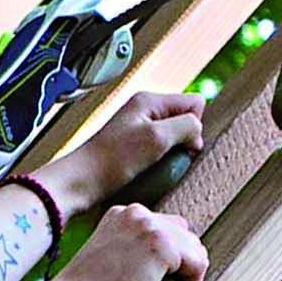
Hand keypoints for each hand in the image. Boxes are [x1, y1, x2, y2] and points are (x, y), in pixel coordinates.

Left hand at [42, 90, 202, 219]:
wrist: (82, 181)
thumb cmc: (114, 160)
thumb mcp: (157, 138)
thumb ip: (186, 125)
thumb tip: (198, 130)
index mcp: (150, 100)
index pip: (195, 103)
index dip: (195, 125)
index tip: (180, 145)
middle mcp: (145, 109)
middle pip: (185, 119)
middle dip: (185, 140)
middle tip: (167, 158)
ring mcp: (139, 127)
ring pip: (174, 136)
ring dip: (173, 153)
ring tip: (158, 167)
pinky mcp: (134, 145)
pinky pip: (161, 149)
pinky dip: (162, 161)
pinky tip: (152, 171)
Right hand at [46, 203, 206, 280]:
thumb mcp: (104, 261)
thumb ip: (122, 252)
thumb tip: (146, 268)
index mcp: (120, 214)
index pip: (162, 225)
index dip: (170, 253)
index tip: (163, 278)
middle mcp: (136, 213)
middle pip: (182, 231)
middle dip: (184, 258)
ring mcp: (151, 227)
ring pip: (194, 247)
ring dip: (191, 272)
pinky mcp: (164, 247)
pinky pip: (198, 264)